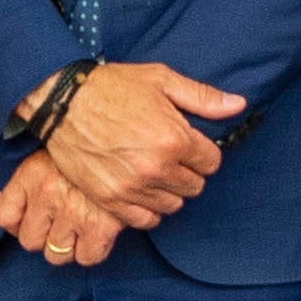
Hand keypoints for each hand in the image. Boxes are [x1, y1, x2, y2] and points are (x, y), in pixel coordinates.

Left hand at [0, 151, 124, 266]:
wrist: (132, 143)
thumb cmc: (88, 151)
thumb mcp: (50, 155)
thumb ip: (23, 181)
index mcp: (32, 173)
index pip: (4, 216)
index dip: (15, 224)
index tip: (28, 219)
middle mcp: (49, 193)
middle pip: (29, 241)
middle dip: (44, 236)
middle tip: (61, 222)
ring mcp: (74, 212)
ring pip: (56, 254)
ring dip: (67, 245)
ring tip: (80, 226)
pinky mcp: (102, 226)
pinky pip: (86, 258)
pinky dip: (92, 250)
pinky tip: (98, 232)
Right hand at [43, 60, 242, 221]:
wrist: (62, 102)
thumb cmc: (111, 87)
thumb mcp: (161, 80)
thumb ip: (203, 97)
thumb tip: (238, 106)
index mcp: (175, 138)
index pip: (212, 163)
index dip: (202, 152)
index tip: (188, 145)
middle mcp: (157, 168)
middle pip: (195, 186)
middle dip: (187, 171)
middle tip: (169, 156)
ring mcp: (133, 187)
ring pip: (172, 205)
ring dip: (169, 191)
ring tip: (154, 172)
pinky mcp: (111, 199)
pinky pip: (145, 220)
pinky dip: (148, 210)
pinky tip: (142, 191)